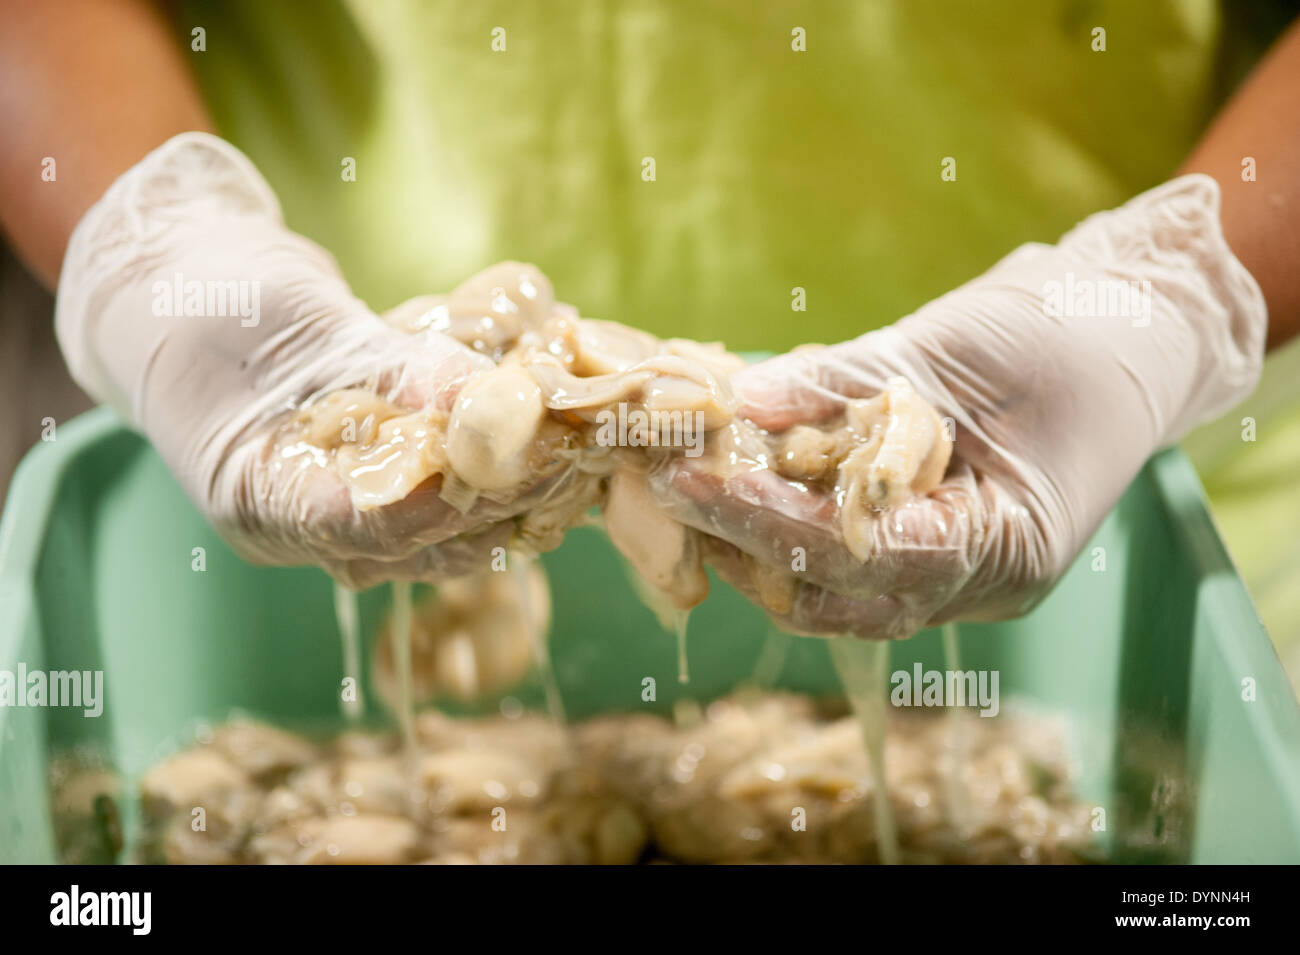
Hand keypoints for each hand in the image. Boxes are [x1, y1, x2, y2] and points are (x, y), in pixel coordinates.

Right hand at [55, 133, 531, 586]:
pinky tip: (543, 451)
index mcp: (258, 496)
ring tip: (574, 458)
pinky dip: (491, 477)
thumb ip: (396, 370)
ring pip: (440, 535)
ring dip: (510, 499)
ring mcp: (336, 506)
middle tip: (571, 463)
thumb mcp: (302, 325)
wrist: (179, 283)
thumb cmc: (214, 298)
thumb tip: (492, 401)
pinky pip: (440, 500)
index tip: (516, 470)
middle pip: (417, 544)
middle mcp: (301, 522)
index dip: (447, 502)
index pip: (363, 526)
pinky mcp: (368, 481)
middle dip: (499, 505)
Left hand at [652, 175, 1266, 637]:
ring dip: (748, 538)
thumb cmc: (1068, 335)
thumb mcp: (951, 347)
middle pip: (831, 592)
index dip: (767, 518)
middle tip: (661, 476)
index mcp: (1007, 547)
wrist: (1128, 332)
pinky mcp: (922, 546)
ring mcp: (949, 574)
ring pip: (823, 589)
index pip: (863, 556)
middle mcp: (975, 584)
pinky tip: (735, 475)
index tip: (690, 476)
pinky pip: (834, 557)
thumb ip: (844, 383)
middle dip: (739, 537)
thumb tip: (735, 402)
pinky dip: (780, 520)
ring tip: (683, 477)